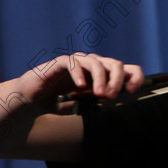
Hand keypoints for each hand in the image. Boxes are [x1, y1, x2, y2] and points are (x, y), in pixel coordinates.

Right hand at [19, 52, 144, 112]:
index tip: (131, 92)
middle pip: (115, 64)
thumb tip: (116, 104)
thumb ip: (99, 103)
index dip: (134, 78)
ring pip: (96, 63)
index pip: (128, 69)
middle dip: (117, 80)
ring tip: (100, 95)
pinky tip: (80, 87)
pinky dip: (79, 74)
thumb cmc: (61, 102)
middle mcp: (94, 65)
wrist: (33, 100)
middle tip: (111, 96)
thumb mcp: (85, 106)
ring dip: (101, 79)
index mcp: (104, 75)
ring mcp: (78, 62)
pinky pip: (73, 63)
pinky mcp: (61, 62)